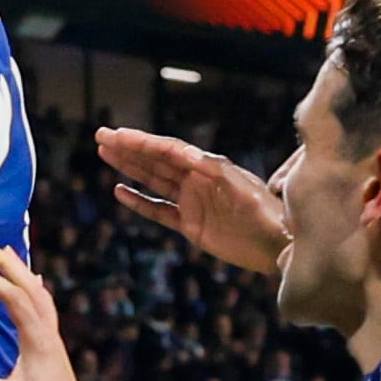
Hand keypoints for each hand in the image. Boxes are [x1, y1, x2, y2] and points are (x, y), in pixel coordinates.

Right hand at [0, 241, 92, 380]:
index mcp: (37, 341)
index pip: (14, 299)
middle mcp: (47, 334)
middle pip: (30, 288)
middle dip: (8, 264)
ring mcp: (52, 339)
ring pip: (39, 294)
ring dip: (21, 273)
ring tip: (6, 254)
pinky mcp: (52, 346)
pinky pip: (44, 307)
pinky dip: (33, 289)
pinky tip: (31, 286)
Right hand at [93, 127, 283, 273]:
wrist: (279, 245)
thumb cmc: (267, 214)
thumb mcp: (243, 189)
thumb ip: (215, 171)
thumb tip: (186, 155)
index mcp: (208, 166)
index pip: (167, 150)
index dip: (141, 142)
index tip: (117, 135)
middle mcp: (196, 180)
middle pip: (155, 160)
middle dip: (128, 148)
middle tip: (101, 135)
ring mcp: (192, 202)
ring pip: (153, 180)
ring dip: (130, 167)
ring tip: (105, 154)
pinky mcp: (190, 225)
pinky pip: (158, 211)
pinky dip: (139, 202)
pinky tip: (119, 191)